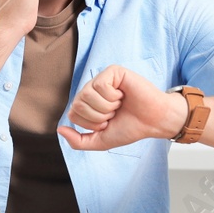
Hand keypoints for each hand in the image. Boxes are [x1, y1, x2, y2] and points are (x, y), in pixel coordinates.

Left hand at [57, 65, 188, 150]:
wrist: (153, 121)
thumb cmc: (130, 128)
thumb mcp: (100, 141)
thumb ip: (78, 141)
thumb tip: (59, 129)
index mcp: (87, 104)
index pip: (73, 114)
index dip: (91, 124)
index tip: (108, 123)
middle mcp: (91, 90)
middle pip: (77, 104)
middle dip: (98, 116)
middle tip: (115, 113)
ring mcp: (101, 79)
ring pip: (87, 94)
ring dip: (106, 107)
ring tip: (119, 104)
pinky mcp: (113, 71)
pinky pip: (100, 85)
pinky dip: (113, 96)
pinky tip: (123, 95)